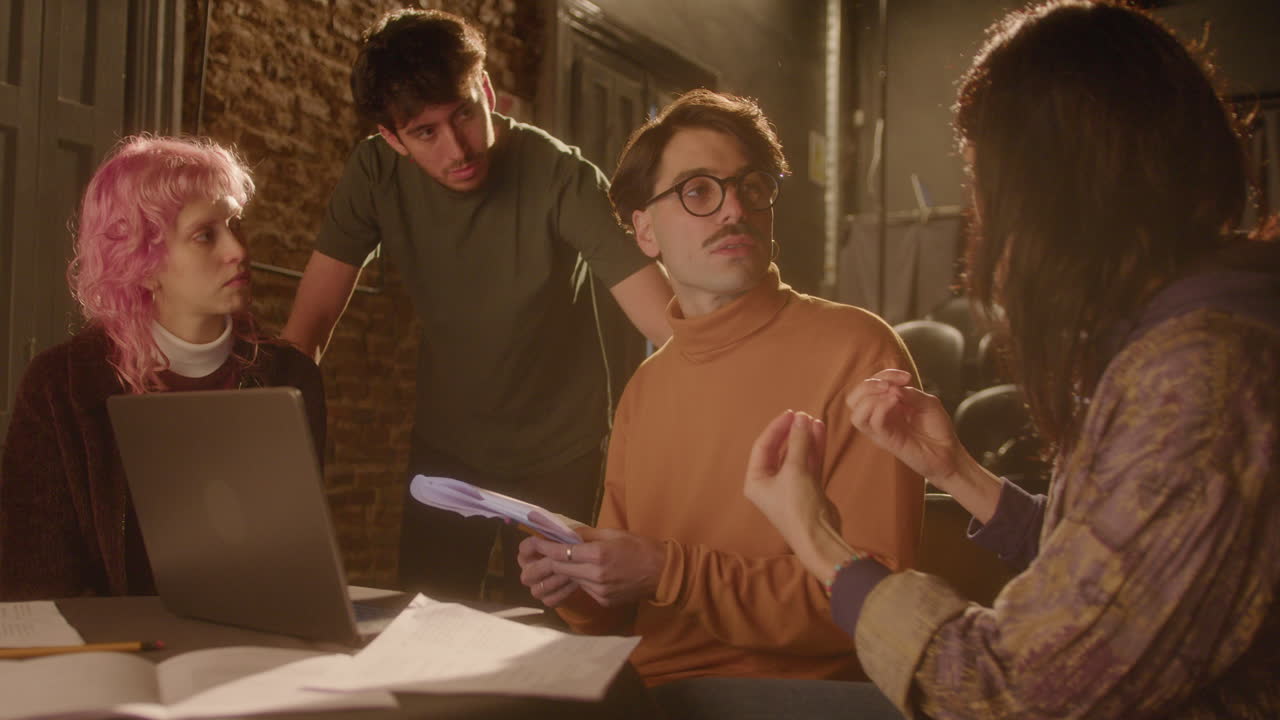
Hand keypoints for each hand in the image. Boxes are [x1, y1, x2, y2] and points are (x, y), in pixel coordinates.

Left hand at [521, 528, 664, 607]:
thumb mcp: (613, 534)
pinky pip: (585, 589)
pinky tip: (585, 574)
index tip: (534, 544)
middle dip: (548, 563)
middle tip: (536, 559)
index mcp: (599, 554)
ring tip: (557, 567)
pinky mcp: (604, 601)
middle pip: (562, 569)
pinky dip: (581, 581)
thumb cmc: (640, 548)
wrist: (662, 573)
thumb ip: (587, 535)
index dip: (546, 548)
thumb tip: (566, 533)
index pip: (563, 553)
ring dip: (565, 572)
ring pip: (572, 580)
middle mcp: (597, 575)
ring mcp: (600, 591)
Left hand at [743, 410, 834, 546]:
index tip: (791, 413)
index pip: (762, 447)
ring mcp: (790, 486)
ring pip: (796, 456)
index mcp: (756, 480)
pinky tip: (820, 432)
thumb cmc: (798, 505)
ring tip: (815, 421)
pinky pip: (808, 464)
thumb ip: (798, 442)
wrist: (819, 537)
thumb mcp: (795, 471)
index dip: (776, 428)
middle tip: (803, 416)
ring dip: (805, 439)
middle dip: (791, 432)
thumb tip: (802, 418)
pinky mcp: (808, 489)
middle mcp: (770, 483)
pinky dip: (814, 449)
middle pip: (779, 450)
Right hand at [845, 369, 967, 489]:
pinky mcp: (886, 441)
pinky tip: (896, 403)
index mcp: (885, 405)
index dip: (884, 375)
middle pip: (853, 398)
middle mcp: (879, 417)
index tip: (906, 377)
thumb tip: (891, 388)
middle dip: (868, 384)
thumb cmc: (937, 429)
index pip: (869, 386)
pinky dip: (881, 408)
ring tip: (892, 394)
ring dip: (870, 396)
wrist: (948, 453)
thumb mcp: (927, 402)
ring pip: (856, 412)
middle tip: (889, 385)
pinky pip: (872, 423)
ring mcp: (881, 430)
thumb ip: (909, 393)